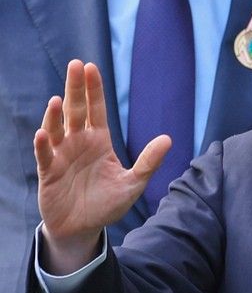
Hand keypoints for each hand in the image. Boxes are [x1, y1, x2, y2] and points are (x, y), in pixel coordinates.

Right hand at [34, 60, 169, 272]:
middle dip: (75, 89)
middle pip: (76, 111)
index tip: (92, 67)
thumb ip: (148, 162)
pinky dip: (42, 145)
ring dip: (55, 115)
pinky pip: (44, 156)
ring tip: (57, 100)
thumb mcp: (133, 183)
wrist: (84, 227)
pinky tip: (42, 133)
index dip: (94, 90)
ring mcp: (61, 156)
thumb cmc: (107, 203)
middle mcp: (78, 143)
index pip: (96, 110)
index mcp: (99, 141)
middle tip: (76, 64)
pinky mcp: (48, 173)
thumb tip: (168, 139)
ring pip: (56, 130)